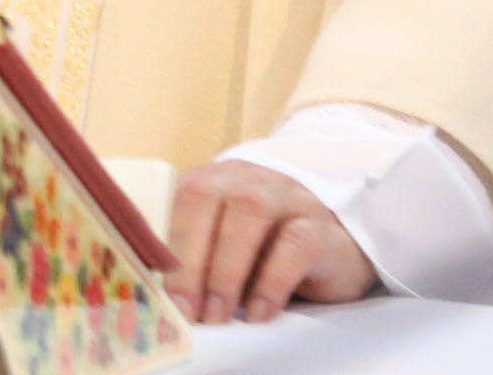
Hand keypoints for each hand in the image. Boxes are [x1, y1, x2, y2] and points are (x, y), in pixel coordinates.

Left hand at [166, 159, 376, 324]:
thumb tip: (159, 296)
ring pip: (250, 212)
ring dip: (226, 269)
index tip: (154, 289)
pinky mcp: (323, 228)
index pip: (178, 195)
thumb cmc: (268, 251)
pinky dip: (272, 282)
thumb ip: (194, 256)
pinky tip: (258, 313)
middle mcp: (248, 178)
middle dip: (190, 257)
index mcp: (215, 179)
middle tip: (186, 309)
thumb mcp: (225, 245)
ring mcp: (288, 197)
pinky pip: (296, 244)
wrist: (338, 249)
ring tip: (218, 314)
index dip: (163, 241)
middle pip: (206, 197)